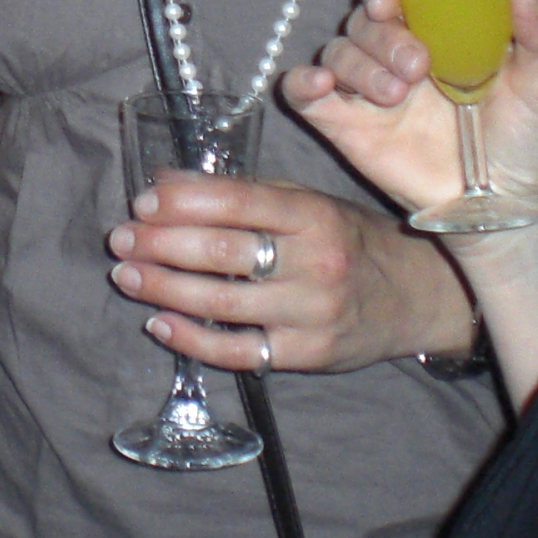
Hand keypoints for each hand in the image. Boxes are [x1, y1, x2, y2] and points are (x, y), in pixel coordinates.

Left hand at [108, 174, 468, 371]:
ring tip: (126, 275)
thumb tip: (165, 182)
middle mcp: (315, 263)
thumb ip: (241, 193)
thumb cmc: (349, 239)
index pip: (238, 203)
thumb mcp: (307, 202)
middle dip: (160, 245)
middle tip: (120, 239)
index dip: (183, 202)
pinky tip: (158, 323)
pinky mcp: (307, 355)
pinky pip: (239, 352)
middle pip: (222, 253)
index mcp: (313, 215)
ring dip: (163, 289)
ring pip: (222, 303)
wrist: (416, 295)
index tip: (142, 203)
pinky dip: (191, 340)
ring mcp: (311, 314)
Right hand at [286, 0, 537, 222]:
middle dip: (382, 37)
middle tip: (417, 66)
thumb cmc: (528, 139)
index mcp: (438, 34)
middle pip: (364, 22)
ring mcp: (368, 91)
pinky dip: (302, 83)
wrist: (509, 205)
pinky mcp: (345, 126)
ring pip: (337, 52)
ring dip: (358, 65)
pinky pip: (303, 95)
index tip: (393, 1)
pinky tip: (319, 85)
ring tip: (395, 95)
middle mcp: (397, 56)